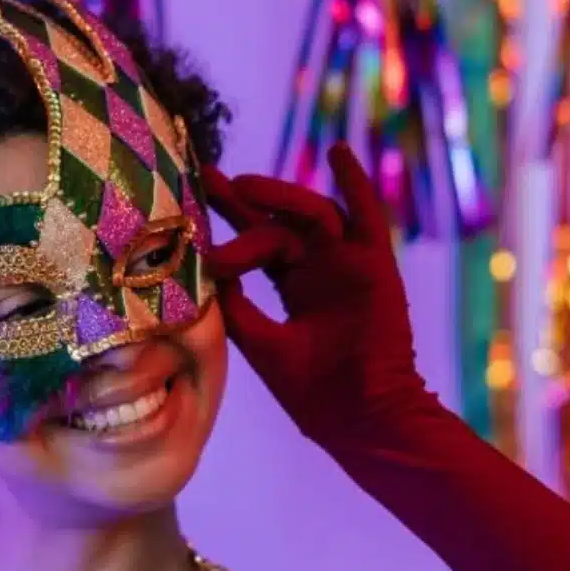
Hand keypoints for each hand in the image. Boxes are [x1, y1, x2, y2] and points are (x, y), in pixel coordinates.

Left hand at [203, 144, 428, 444]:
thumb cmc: (311, 392)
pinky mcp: (375, 266)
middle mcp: (319, 268)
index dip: (228, 218)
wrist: (359, 418)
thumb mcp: (259, 343)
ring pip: (312, 215)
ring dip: (279, 197)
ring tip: (242, 188)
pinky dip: (356, 183)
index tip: (194, 195)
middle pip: (279, 221)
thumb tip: (202, 270)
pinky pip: (368, 217)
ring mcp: (347, 264)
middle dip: (243, 200)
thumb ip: (236, 306)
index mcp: (293, 286)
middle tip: (208, 179)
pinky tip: (338, 153)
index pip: (256, 241)